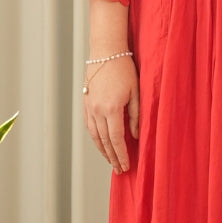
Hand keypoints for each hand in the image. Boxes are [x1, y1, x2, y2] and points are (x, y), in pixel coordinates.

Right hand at [83, 56, 138, 172]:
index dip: (121, 155)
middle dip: (112, 157)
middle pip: (104, 141)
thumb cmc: (124, 69)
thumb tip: (136, 136)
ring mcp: (89, 107)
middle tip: (119, 169)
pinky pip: (89, 126)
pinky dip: (95, 137)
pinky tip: (100, 143)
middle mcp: (97, 111)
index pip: (117, 140)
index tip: (126, 166)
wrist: (106, 52)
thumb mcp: (136, 93)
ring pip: (94, 135)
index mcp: (112, 109)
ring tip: (110, 160)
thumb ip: (136, 116)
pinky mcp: (85, 103)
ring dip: (102, 150)